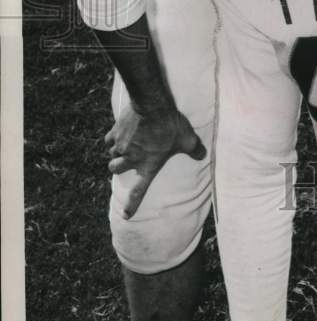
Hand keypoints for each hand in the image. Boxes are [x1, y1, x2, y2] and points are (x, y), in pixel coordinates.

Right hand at [105, 103, 206, 217]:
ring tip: (124, 146)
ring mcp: (122, 145)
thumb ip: (194, 150)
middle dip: (117, 168)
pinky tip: (118, 134)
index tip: (126, 215)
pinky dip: (112, 139)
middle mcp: (132, 158)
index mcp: (148, 165)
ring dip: (116, 152)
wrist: (152, 105)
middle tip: (124, 162)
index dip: (132, 204)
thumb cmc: (171, 125)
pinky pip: (108, 140)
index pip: (139, 190)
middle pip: (115, 169)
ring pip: (112, 154)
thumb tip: (203, 155)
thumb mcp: (188, 139)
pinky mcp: (115, 132)